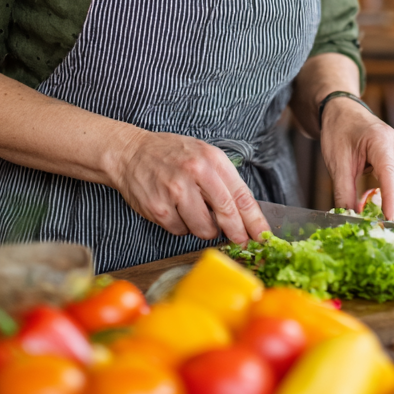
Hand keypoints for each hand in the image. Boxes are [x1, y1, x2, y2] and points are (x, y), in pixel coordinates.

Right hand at [107, 127, 268, 243]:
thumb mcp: (202, 155)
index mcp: (211, 159)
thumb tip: (243, 214)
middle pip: (226, 213)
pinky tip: (174, 209)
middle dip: (236, 232)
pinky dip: (180, 226)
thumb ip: (222, 180)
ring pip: (203, 228)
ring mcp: (176, 191)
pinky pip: (180, 231)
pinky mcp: (159, 208)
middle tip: (240, 240)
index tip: (263, 235)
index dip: (255, 220)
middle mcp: (195, 173)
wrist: (130, 153)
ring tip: (193, 211)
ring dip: (203, 228)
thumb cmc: (170, 154)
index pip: (241, 195)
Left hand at [320, 98, 393, 219]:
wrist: (342, 110)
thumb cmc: (338, 130)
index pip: (390, 174)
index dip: (391, 199)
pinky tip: (389, 212)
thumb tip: (349, 219)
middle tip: (384, 230)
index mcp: (380, 140)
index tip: (389, 220)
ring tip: (387, 225)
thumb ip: (343, 192)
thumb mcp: (337, 162)